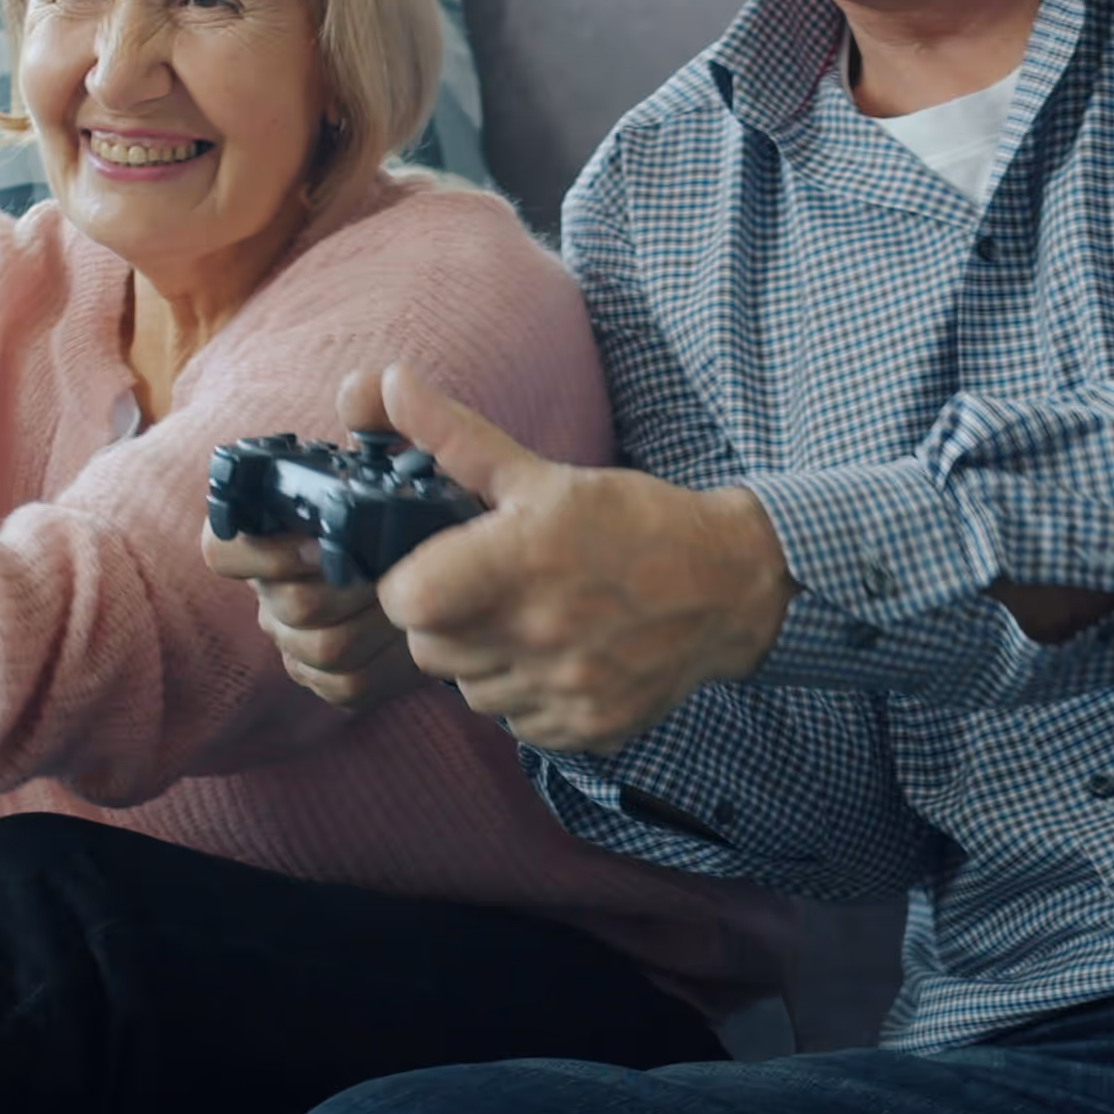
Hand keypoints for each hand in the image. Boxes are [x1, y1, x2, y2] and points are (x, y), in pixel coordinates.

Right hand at [201, 374, 445, 713]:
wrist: (475, 579)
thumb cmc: (427, 518)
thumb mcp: (412, 467)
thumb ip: (383, 419)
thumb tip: (354, 391)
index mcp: (276, 533)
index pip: (222, 546)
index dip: (255, 550)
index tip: (313, 541)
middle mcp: (276, 587)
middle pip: (282, 604)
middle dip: (341, 588)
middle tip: (389, 570)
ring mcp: (300, 638)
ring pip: (312, 648)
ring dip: (369, 624)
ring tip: (409, 599)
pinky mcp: (333, 681)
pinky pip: (340, 685)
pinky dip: (382, 665)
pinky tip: (409, 640)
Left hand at [369, 364, 792, 753]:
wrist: (729, 585)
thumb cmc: (634, 521)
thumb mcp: (544, 474)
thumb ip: (454, 438)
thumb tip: (384, 384)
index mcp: (522, 560)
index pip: (406, 603)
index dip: (409, 586)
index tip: (437, 570)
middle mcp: (540, 632)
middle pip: (429, 652)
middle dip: (444, 622)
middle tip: (488, 592)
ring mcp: (565, 688)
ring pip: (470, 692)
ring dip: (485, 662)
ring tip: (532, 622)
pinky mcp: (587, 728)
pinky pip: (517, 724)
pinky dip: (527, 695)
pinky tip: (561, 657)